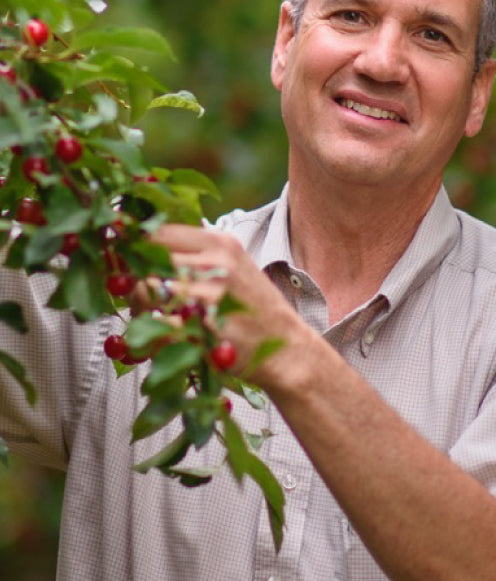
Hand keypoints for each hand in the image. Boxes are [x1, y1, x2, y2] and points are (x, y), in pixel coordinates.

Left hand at [131, 224, 306, 387]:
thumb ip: (194, 254)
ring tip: (145, 318)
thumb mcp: (232, 267)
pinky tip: (155, 340)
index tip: (121, 258)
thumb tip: (141, 246)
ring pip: (146, 291)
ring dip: (137, 307)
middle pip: (148, 259)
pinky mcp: (206, 329)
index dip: (133, 245)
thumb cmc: (253, 309)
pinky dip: (148, 335)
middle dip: (130, 277)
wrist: (288, 349)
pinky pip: (157, 326)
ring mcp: (211, 295)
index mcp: (220, 242)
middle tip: (129, 294)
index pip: (159, 231)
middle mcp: (216, 263)